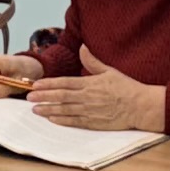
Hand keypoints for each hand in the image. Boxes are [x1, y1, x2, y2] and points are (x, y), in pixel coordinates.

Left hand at [28, 69, 164, 131]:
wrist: (140, 106)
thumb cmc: (126, 88)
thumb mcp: (109, 71)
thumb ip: (93, 61)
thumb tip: (82, 47)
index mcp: (90, 83)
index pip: (64, 83)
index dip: (48, 84)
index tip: (35, 85)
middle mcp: (87, 97)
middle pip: (61, 96)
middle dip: (43, 96)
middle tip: (29, 97)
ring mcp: (90, 111)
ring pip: (64, 110)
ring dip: (48, 109)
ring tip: (35, 109)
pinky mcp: (94, 123)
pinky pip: (74, 122)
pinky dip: (62, 120)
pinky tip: (52, 119)